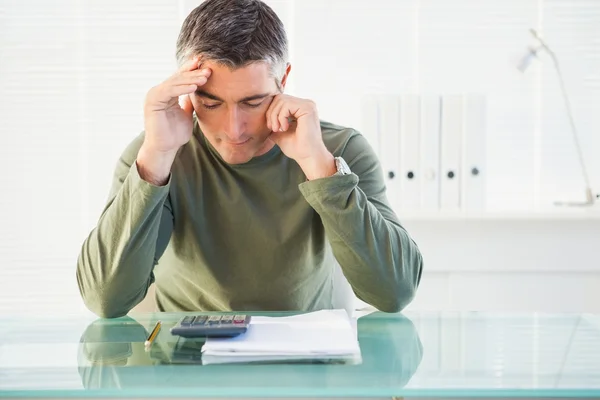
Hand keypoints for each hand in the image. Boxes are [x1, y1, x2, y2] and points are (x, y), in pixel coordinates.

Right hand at [137, 57, 210, 184]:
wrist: (165, 148)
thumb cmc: (175, 134)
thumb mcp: (187, 114)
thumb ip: (189, 102)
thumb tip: (198, 93)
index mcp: (166, 93)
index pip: (180, 78)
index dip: (192, 71)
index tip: (206, 66)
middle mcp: (159, 91)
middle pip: (178, 78)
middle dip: (194, 73)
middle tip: (209, 69)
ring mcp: (154, 95)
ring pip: (175, 82)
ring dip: (191, 79)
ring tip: (205, 78)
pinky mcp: (153, 101)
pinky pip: (169, 91)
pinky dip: (182, 88)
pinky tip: (194, 87)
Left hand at [266, 94, 335, 179]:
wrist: (308, 157)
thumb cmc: (297, 148)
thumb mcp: (280, 133)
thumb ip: (274, 123)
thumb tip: (262, 119)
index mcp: (301, 108)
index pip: (280, 100)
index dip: (271, 112)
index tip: (271, 127)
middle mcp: (306, 104)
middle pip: (279, 98)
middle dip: (271, 113)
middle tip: (273, 128)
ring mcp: (308, 105)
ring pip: (281, 100)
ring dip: (275, 116)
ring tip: (278, 129)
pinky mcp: (308, 108)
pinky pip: (286, 105)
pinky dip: (281, 117)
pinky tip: (284, 128)